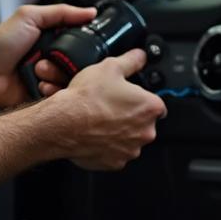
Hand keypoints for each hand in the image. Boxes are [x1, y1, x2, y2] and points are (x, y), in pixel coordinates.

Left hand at [0, 3, 96, 108]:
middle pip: (78, 65)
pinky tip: (40, 85)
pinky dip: (52, 92)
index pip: (80, 44)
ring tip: (39, 72)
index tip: (83, 46)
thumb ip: (61, 12)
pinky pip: (59, 99)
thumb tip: (90, 11)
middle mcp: (52, 60)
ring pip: (70, 83)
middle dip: (66, 63)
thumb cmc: (0, 43)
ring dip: (56, 77)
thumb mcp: (30, 17)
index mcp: (52, 41)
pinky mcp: (42, 98)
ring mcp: (48, 79)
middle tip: (48, 59)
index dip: (83, 46)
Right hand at [44, 49, 166, 170]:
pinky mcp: (115, 163)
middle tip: (111, 106)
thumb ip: (131, 60)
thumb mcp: (110, 67)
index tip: (129, 97)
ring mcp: (130, 149)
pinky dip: (108, 146)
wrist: (64, 123)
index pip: (156, 104)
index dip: (141, 99)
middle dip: (131, 116)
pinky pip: (116, 153)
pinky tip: (95, 133)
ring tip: (101, 119)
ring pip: (130, 139)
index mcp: (150, 107)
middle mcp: (145, 131)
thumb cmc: (87, 98)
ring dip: (120, 131)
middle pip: (144, 122)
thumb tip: (140, 56)